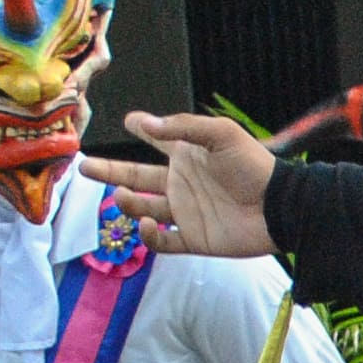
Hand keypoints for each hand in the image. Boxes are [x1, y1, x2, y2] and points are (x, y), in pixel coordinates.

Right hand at [83, 112, 277, 259]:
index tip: (129, 121)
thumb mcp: (221, 135)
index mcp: (186, 155)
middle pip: (135, 177)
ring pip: (143, 209)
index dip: (142, 128)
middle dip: (108, 171)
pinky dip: (149, 236)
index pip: (156, 140)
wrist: (279, 208)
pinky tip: (147, 224)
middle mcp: (181, 183)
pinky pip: (163, 241)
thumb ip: (182, 127)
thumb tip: (143, 122)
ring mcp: (185, 212)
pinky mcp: (193, 239)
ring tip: (122, 196)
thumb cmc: (254, 166)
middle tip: (83, 166)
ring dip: (127, 204)